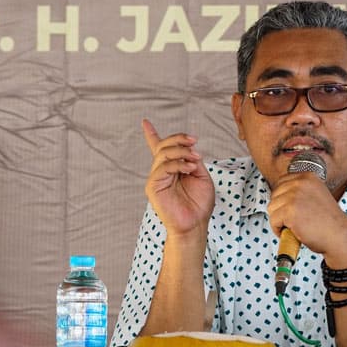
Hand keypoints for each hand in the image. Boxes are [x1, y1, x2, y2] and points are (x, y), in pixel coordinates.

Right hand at [142, 119, 214, 234]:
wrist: (195, 224)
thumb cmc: (199, 203)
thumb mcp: (202, 176)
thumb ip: (194, 161)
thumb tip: (189, 149)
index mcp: (172, 168)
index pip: (159, 148)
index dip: (151, 134)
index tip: (145, 122)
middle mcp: (162, 171)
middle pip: (163, 146)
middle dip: (179, 138)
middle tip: (194, 140)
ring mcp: (156, 178)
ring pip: (163, 154)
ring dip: (182, 151)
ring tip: (196, 157)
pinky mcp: (153, 186)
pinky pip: (163, 167)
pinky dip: (178, 164)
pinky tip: (190, 168)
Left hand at [267, 171, 346, 265]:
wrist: (339, 236)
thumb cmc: (328, 222)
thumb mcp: (316, 195)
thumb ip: (300, 191)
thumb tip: (279, 194)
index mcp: (308, 176)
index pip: (281, 183)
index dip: (283, 199)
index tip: (292, 210)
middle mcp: (301, 182)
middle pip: (274, 195)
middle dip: (280, 210)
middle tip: (295, 220)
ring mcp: (294, 196)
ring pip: (272, 208)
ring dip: (280, 220)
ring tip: (295, 226)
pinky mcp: (290, 211)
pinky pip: (273, 220)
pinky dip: (279, 230)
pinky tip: (293, 231)